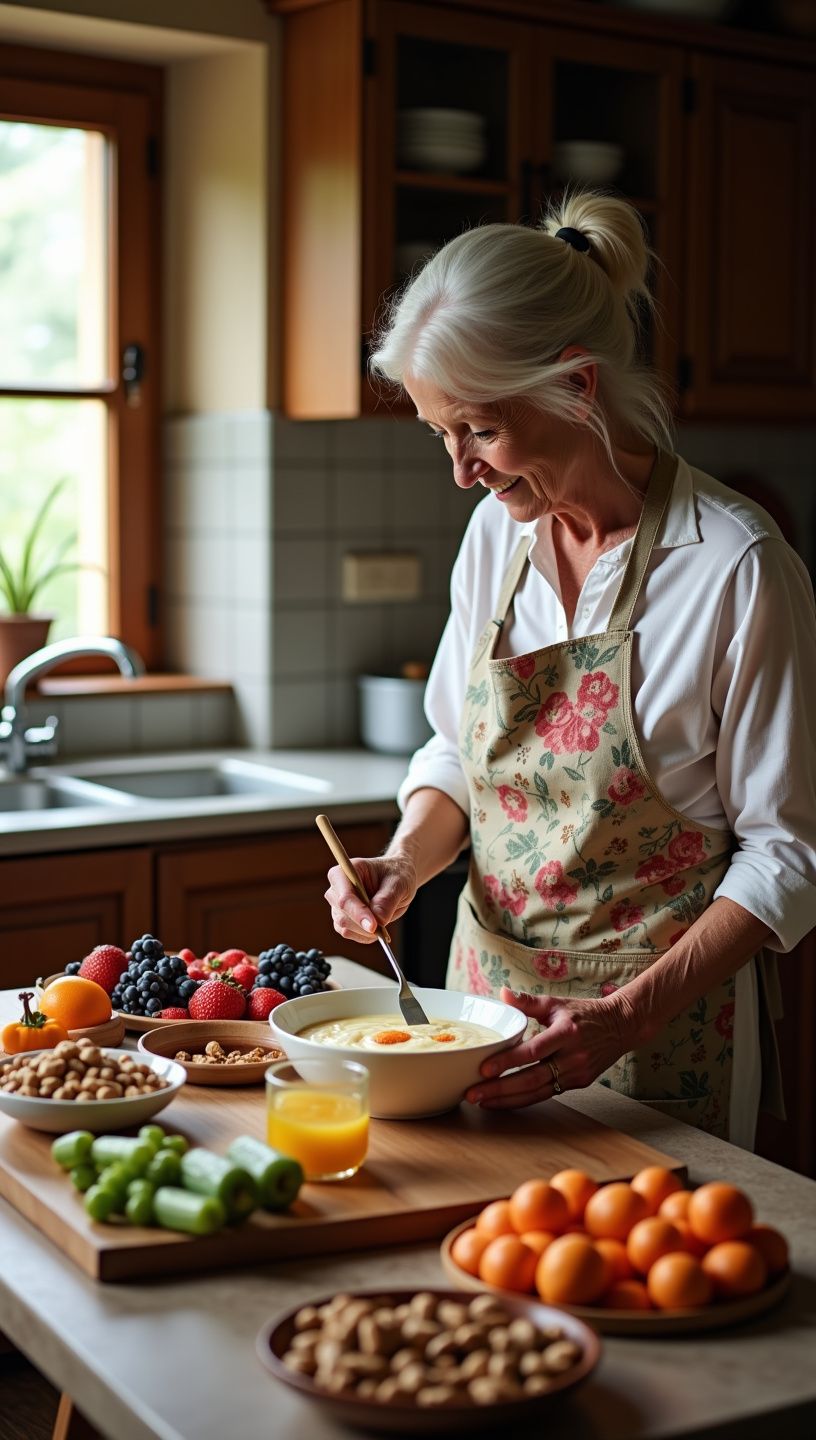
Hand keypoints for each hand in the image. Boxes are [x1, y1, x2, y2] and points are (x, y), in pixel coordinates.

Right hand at [325, 854, 417, 942]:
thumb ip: (386, 901)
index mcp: (344, 872)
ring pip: (345, 928)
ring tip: (384, 921)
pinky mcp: (343, 919)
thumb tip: (378, 921)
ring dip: (366, 931)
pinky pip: (350, 934)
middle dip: (364, 925)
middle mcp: (336, 889)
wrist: (395, 880)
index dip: (358, 913)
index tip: (373, 926)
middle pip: (343, 916)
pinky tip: (378, 927)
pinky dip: (365, 936)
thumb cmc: (395, 874)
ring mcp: (337, 906)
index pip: (345, 898)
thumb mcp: (398, 883)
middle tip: (385, 928)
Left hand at [464, 986, 636, 1108]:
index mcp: (565, 1033)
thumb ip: (528, 1002)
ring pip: (538, 1092)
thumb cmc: (584, 1014)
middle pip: (532, 1079)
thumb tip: (502, 993)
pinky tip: (504, 1101)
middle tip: (473, 1094)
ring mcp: (576, 1073)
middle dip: (500, 1089)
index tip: (484, 1069)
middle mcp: (572, 1057)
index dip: (508, 1062)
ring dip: (508, 1100)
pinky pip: (547, 1094)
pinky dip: (524, 1099)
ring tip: (482, 1102)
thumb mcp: (556, 1003)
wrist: (620, 1027)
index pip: (533, 1051)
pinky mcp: (578, 1084)